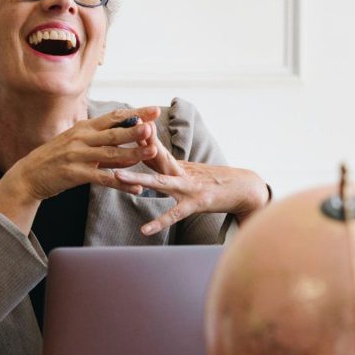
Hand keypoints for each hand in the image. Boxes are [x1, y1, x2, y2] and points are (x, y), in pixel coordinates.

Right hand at [0, 107, 160, 233]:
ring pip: (111, 154)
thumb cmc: (58, 158)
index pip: (114, 117)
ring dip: (133, 153)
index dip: (136, 113)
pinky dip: (121, 183)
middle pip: (114, 133)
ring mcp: (78, 156)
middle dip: (135, 129)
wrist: (29, 175)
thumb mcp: (79, 144)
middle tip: (153, 127)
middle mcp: (82, 138)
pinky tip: (136, 187)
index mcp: (85, 128)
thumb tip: (131, 146)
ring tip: (151, 152)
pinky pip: (102, 179)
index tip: (155, 110)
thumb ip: (104, 145)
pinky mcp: (75, 174)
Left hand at [114, 144, 269, 235]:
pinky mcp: (195, 204)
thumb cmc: (215, 181)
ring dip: (137, 177)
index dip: (136, 137)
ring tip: (116, 176)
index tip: (117, 124)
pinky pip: (174, 215)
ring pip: (159, 181)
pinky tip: (144, 230)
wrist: (244, 188)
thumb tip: (149, 156)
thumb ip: (170, 165)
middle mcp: (181, 172)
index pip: (154, 148)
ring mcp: (188, 187)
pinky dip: (159, 222)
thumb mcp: (191, 170)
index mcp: (178, 164)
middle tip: (110, 140)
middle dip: (133, 147)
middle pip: (154, 156)